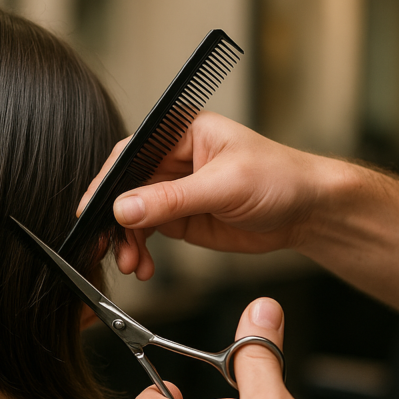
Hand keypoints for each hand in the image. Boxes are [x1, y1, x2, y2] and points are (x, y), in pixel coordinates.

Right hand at [78, 113, 331, 279]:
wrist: (307, 211)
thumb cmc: (279, 178)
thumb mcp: (224, 185)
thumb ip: (172, 198)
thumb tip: (124, 208)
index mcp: (180, 132)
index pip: (129, 153)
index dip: (107, 181)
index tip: (91, 209)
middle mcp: (170, 159)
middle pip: (123, 187)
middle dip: (113, 220)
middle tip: (106, 246)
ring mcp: (172, 190)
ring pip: (130, 215)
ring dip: (126, 241)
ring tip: (131, 264)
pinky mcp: (178, 217)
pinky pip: (145, 233)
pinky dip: (139, 251)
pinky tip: (142, 266)